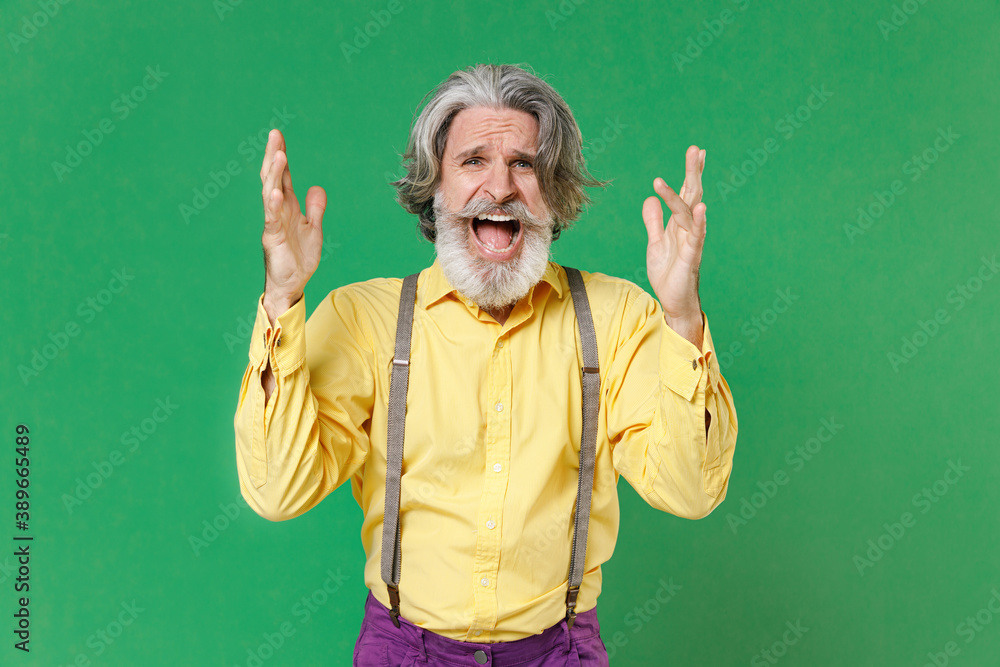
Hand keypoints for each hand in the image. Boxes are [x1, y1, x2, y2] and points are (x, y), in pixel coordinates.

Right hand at [260, 129, 326, 318]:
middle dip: (274, 157)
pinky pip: (272, 219)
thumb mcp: (313, 229)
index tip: (279, 137)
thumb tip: (317, 186)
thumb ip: (315, 208)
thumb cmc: (299, 258)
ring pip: (270, 194)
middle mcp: (278, 212)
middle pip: (273, 179)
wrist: (292, 285)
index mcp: (287, 208)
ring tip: (278, 155)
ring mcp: (274, 224)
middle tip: (275, 135)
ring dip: (274, 175)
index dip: (281, 157)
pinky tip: (275, 191)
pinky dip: (274, 204)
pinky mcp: (273, 239)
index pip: (282, 177)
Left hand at [642, 145, 706, 327]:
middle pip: (691, 195)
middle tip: (696, 149)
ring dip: (686, 191)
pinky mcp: (691, 254)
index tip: (697, 152)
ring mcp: (691, 240)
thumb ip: (654, 222)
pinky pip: (696, 235)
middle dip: (694, 172)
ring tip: (688, 171)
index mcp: (679, 224)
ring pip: (689, 210)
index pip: (685, 193)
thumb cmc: (669, 273)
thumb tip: (650, 200)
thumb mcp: (655, 243)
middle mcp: (687, 228)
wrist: (674, 301)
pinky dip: (698, 220)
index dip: (690, 173)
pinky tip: (701, 207)